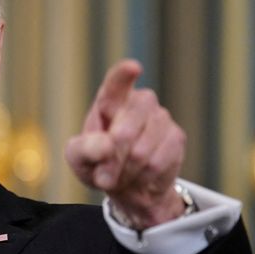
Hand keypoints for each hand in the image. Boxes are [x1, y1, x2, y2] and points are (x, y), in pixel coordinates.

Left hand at [65, 60, 185, 228]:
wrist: (127, 185)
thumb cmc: (97, 163)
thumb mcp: (78, 158)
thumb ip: (85, 149)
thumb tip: (107, 146)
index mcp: (109, 100)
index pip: (117, 82)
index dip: (124, 75)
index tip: (133, 67)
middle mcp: (138, 102)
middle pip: (125, 129)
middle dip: (111, 159)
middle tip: (103, 176)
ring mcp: (160, 117)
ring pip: (141, 151)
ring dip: (126, 172)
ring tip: (121, 175)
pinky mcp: (176, 137)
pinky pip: (157, 163)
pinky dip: (142, 177)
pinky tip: (139, 176)